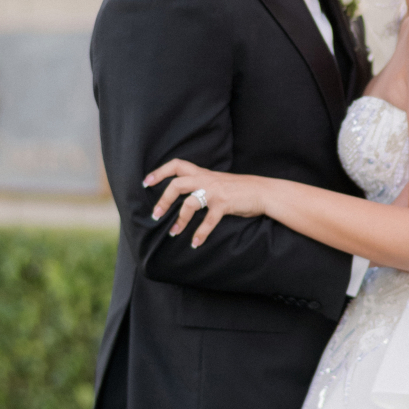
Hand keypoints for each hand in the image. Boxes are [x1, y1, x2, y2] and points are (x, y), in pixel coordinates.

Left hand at [143, 159, 266, 247]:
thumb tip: (186, 196)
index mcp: (203, 173)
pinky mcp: (224, 204)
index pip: (176, 165)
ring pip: (189, 203)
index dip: (160, 172)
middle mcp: (206, 179)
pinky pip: (208, 221)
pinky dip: (201, 233)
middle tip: (155, 215)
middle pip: (176, 184)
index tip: (146, 182)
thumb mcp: (218, 182)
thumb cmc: (240, 189)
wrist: (262, 192)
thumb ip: (202, 184)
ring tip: (173, 233)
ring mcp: (215, 192)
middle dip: (163, 200)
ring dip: (179, 220)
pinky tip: (195, 243)